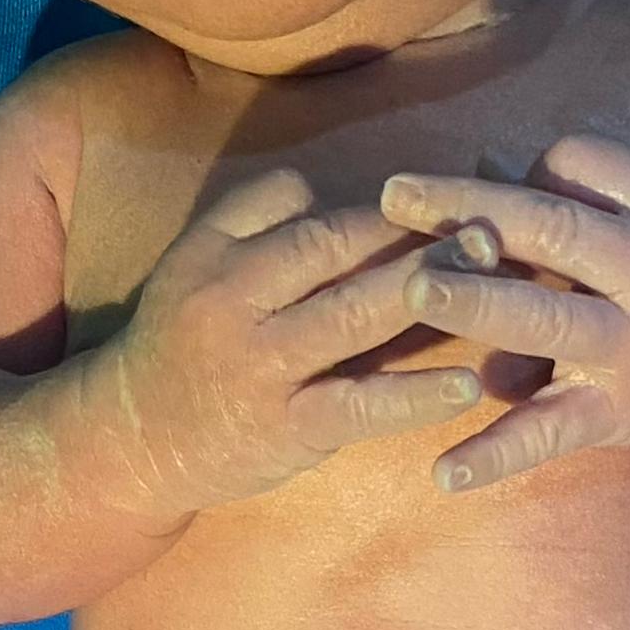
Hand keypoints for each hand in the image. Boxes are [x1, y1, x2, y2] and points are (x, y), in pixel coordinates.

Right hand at [109, 168, 487, 517]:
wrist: (133, 439)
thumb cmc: (185, 342)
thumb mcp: (196, 263)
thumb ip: (258, 216)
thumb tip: (335, 190)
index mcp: (219, 256)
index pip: (315, 219)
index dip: (389, 210)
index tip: (451, 200)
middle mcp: (236, 305)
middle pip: (339, 255)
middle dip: (419, 237)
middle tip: (492, 225)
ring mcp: (263, 369)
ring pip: (354, 320)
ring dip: (430, 293)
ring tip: (495, 276)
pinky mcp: (287, 429)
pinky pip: (360, 406)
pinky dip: (416, 396)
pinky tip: (466, 385)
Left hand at [374, 136, 629, 490]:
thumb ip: (588, 188)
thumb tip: (482, 167)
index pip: (578, 165)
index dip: (525, 169)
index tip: (493, 185)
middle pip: (552, 230)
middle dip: (473, 211)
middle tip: (397, 196)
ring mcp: (628, 347)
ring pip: (544, 319)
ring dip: (479, 304)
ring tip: (417, 291)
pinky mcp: (613, 412)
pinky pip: (549, 432)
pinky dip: (496, 454)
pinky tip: (444, 471)